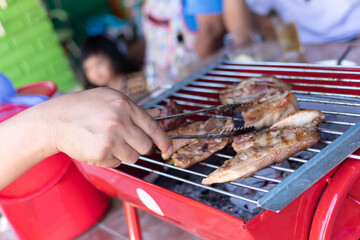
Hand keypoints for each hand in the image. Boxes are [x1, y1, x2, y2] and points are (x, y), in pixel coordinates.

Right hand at [37, 87, 172, 167]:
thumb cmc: (82, 107)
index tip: (169, 149)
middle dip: (139, 147)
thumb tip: (157, 113)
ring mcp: (111, 138)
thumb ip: (134, 108)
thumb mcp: (109, 98)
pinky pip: (117, 163)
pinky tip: (98, 146)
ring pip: (133, 157)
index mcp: (124, 105)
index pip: (153, 127)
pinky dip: (110, 158)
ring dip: (123, 153)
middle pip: (146, 146)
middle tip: (125, 141)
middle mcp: (120, 121)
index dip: (164, 141)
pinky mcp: (102, 153)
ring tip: (107, 141)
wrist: (55, 121)